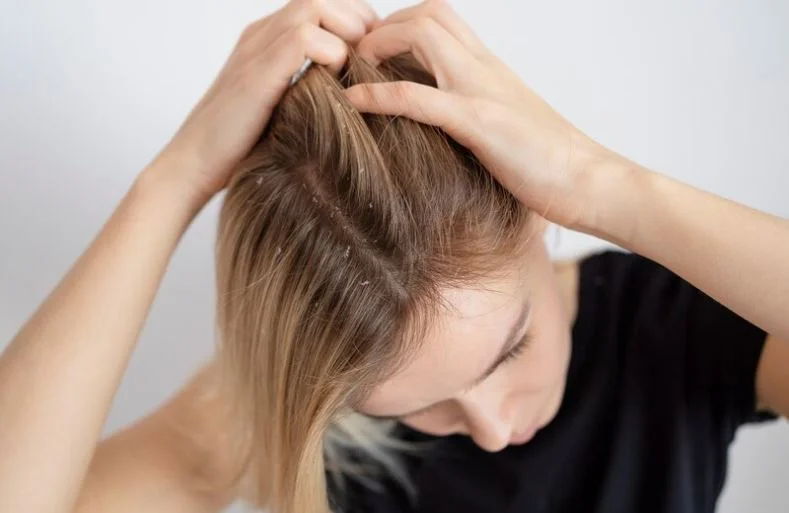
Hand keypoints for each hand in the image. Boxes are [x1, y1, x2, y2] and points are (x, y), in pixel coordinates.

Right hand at [152, 0, 376, 203]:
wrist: (195, 164)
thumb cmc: (242, 144)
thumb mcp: (284, 105)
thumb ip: (311, 85)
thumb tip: (357, 89)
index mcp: (269, 38)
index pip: (323, 3)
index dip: (357, 20)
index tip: (376, 53)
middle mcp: (262, 34)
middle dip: (359, 20)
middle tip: (376, 57)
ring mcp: (256, 49)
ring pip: (313, 6)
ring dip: (348, 32)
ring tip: (359, 67)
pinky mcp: (256, 73)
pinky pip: (303, 38)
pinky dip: (330, 54)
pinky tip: (337, 82)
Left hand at [346, 0, 617, 229]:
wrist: (591, 182)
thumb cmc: (551, 163)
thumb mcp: (507, 126)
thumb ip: (476, 113)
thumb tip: (446, 128)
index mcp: (491, 70)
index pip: (442, 20)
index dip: (400, 26)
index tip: (374, 53)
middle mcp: (485, 70)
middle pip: (429, 13)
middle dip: (385, 25)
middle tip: (357, 56)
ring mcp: (482, 92)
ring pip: (423, 36)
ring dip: (378, 45)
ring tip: (351, 68)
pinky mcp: (480, 124)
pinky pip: (420, 98)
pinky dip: (380, 94)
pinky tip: (353, 102)